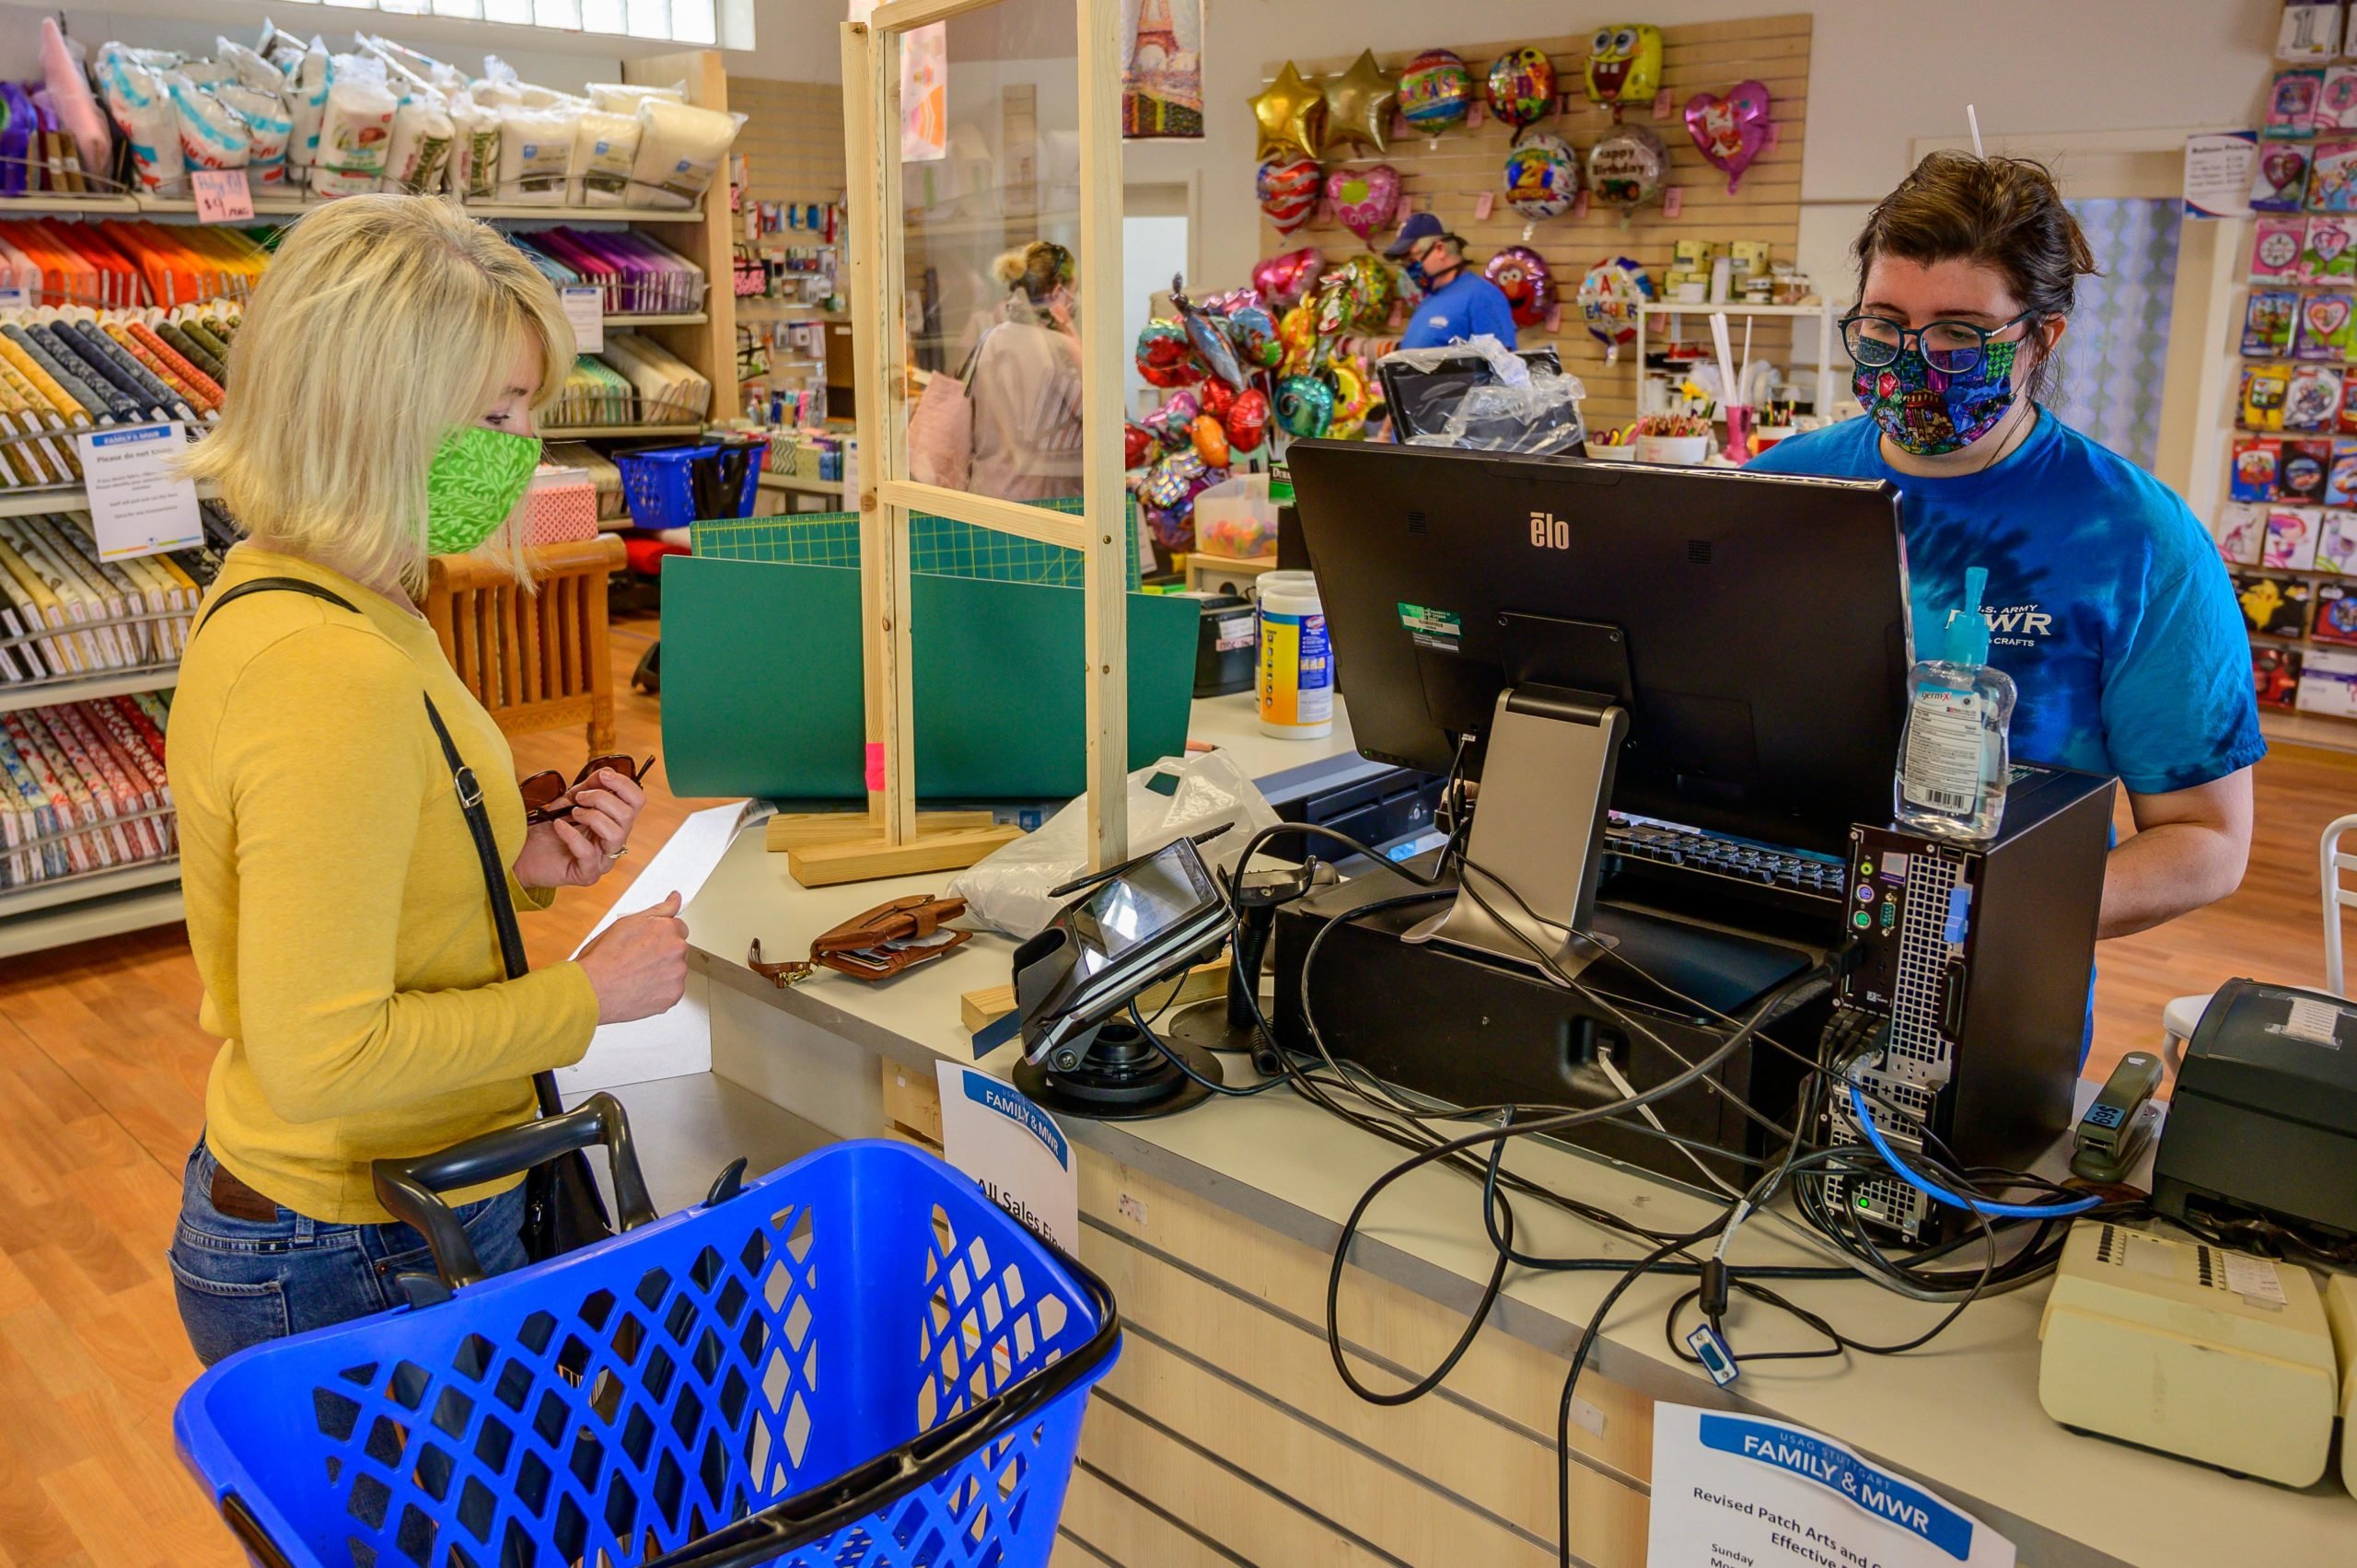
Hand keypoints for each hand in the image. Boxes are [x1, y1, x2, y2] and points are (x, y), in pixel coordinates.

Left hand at [513, 766, 647, 888]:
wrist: (525, 852)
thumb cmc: (550, 828)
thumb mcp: (571, 800)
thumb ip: (590, 787)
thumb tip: (606, 772)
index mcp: (615, 822)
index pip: (637, 801)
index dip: (624, 785)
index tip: (604, 776)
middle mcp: (614, 841)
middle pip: (627, 815)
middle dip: (601, 799)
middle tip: (579, 798)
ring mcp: (603, 860)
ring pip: (615, 834)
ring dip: (592, 817)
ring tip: (572, 813)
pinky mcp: (588, 874)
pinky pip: (589, 853)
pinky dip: (572, 835)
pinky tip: (559, 826)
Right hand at [575, 892, 689, 1023]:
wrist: (591, 989)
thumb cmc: (603, 958)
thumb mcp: (627, 922)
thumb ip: (658, 909)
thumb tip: (675, 898)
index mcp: (667, 929)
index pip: (679, 928)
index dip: (662, 935)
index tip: (650, 943)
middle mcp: (677, 950)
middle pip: (678, 950)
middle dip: (663, 953)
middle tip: (638, 960)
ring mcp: (677, 974)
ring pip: (675, 971)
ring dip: (663, 972)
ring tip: (637, 976)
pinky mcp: (673, 995)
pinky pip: (671, 990)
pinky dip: (660, 991)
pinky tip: (641, 988)